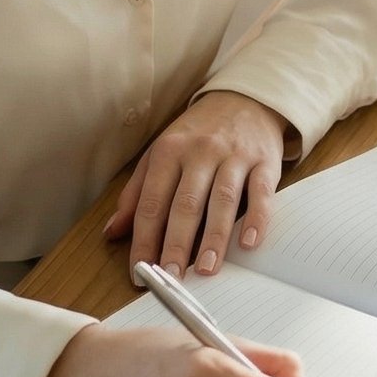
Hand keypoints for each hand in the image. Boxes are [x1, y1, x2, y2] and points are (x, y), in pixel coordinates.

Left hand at [104, 91, 288, 276]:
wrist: (245, 98)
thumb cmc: (197, 134)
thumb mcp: (160, 154)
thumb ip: (136, 193)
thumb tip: (112, 232)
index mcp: (169, 151)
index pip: (152, 202)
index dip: (144, 239)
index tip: (141, 271)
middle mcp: (200, 152)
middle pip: (185, 203)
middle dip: (176, 243)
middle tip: (172, 277)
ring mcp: (234, 156)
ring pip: (222, 200)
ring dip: (213, 237)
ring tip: (206, 270)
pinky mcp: (264, 161)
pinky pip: (260, 193)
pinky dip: (256, 218)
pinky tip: (249, 243)